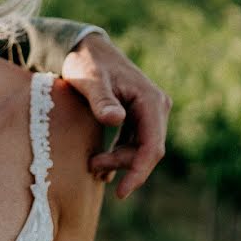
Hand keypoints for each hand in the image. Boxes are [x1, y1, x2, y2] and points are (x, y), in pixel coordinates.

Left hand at [62, 33, 171, 198]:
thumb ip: (101, 99)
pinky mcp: (138, 115)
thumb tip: (117, 120)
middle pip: (147, 150)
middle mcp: (156, 106)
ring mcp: (148, 111)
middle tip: (92, 166)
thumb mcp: (89, 79)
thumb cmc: (86, 62)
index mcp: (150, 99)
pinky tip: (102, 166)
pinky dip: (119, 154)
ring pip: (140, 148)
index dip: (139, 172)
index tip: (122, 192)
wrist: (84, 48)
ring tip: (92, 165)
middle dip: (123, 165)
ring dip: (119, 160)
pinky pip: (133, 142)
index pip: (152, 146)